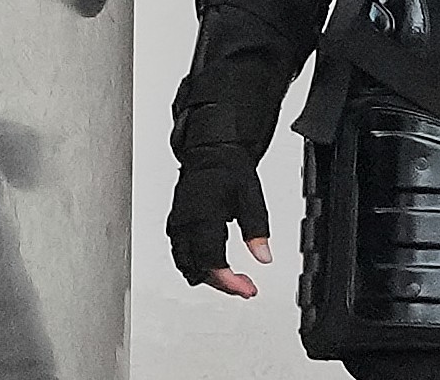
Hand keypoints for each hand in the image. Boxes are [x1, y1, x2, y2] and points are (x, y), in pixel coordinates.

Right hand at [166, 146, 273, 296]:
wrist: (210, 149)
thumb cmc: (228, 168)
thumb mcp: (251, 197)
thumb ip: (257, 230)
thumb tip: (264, 257)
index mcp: (203, 217)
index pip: (212, 263)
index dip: (230, 282)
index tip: (248, 290)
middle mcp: (185, 224)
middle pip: (196, 270)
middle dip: (222, 284)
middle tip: (246, 286)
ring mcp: (177, 225)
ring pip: (186, 266)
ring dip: (208, 277)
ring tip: (233, 278)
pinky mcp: (175, 225)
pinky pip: (181, 255)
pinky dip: (196, 265)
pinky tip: (214, 265)